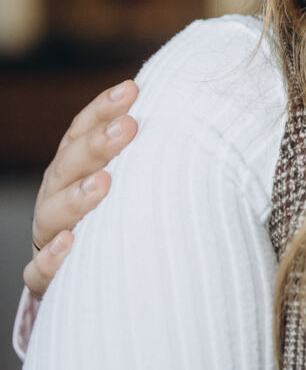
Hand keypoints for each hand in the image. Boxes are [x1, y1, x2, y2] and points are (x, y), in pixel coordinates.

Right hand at [24, 81, 137, 295]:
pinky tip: (69, 244)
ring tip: (104, 183)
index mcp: (76, 168)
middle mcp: (58, 197)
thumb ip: (155, 152)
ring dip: (77, 198)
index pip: (82, 131)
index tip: (132, 90)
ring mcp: (50, 237)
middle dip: (96, 144)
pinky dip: (51, 260)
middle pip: (68, 166)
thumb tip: (201, 110)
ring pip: (52, 214)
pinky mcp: (49, 279)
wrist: (115, 279)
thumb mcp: (141, 181)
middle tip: (128, 128)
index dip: (102, 109)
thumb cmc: (134, 216)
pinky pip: (40, 272)